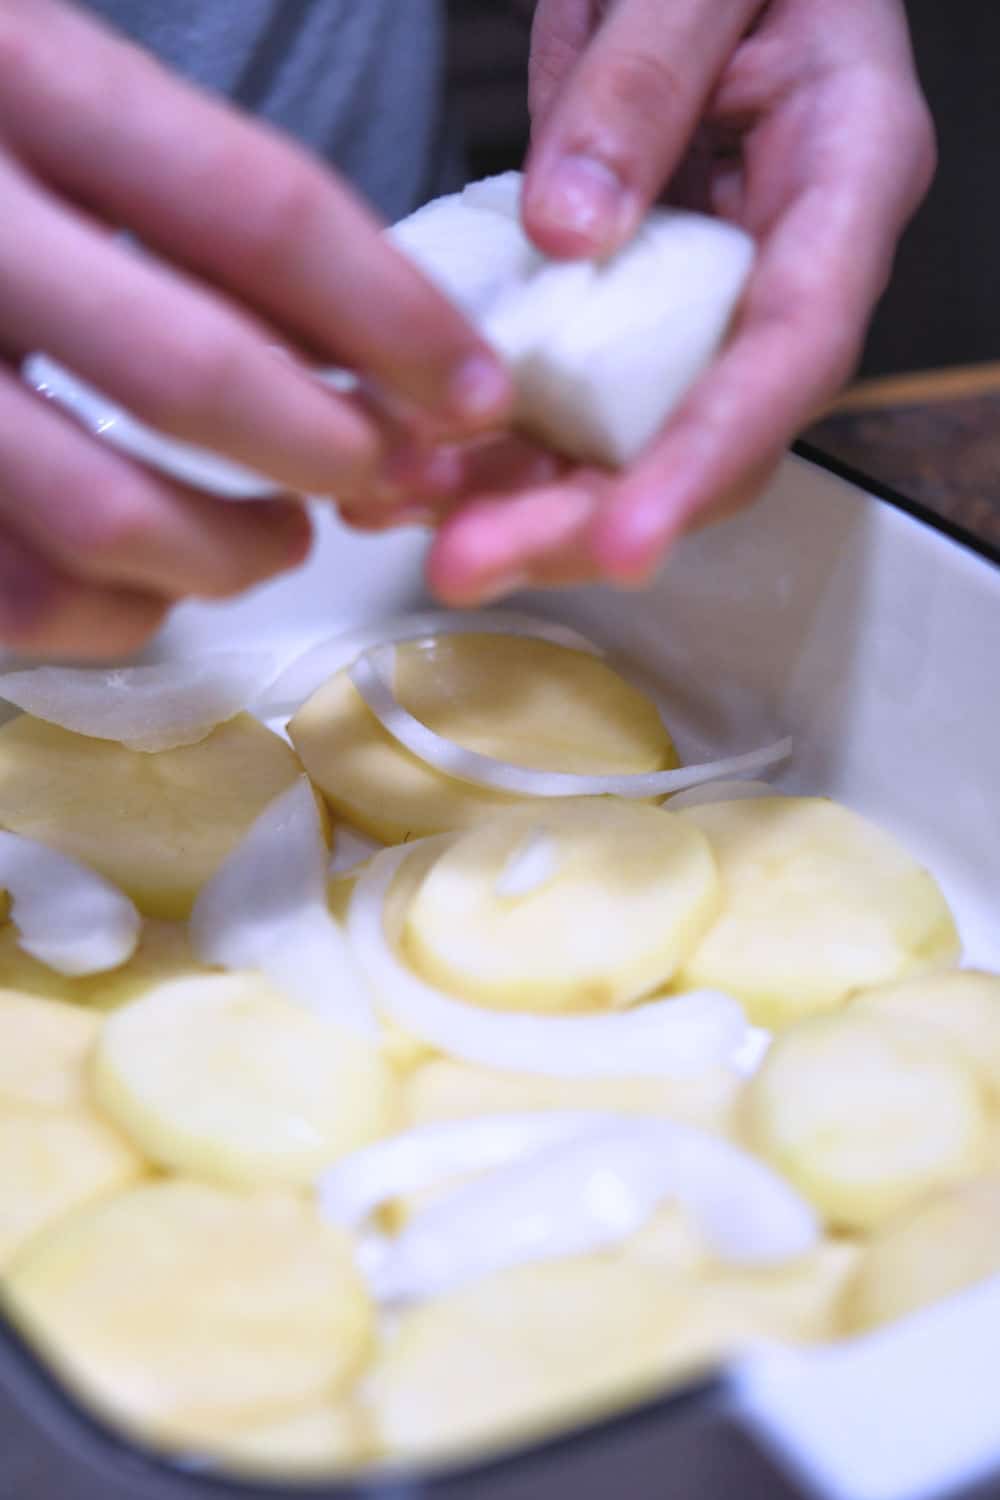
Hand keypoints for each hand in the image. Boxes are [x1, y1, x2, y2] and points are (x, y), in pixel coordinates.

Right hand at [0, 0, 510, 655]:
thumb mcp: (70, 110)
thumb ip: (207, 211)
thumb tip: (389, 358)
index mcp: (20, 82)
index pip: (258, 212)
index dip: (397, 321)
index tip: (478, 394)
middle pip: (191, 375)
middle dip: (328, 452)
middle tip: (382, 478)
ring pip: (107, 515)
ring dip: (232, 554)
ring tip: (277, 541)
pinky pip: (28, 596)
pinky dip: (123, 612)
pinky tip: (156, 582)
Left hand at [418, 0, 934, 602]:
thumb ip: (641, 85)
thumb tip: (571, 228)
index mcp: (846, 179)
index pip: (791, 352)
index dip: (705, 459)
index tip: (622, 541)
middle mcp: (781, 268)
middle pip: (700, 435)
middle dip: (582, 518)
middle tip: (466, 561)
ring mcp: (700, 297)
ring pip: (625, 438)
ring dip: (517, 500)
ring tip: (410, 524)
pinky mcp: (626, 304)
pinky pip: (567, 394)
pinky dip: (491, 442)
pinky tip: (413, 469)